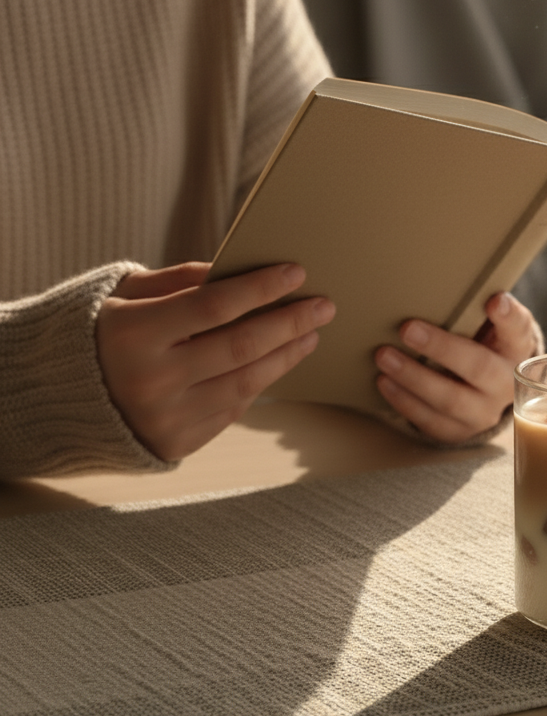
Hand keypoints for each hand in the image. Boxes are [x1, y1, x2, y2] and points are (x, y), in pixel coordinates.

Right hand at [96, 262, 334, 460]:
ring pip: (246, 383)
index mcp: (132, 334)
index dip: (261, 288)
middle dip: (290, 322)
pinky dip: (259, 383)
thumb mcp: (123, 296)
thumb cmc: (98, 334)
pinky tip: (279, 361)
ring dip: (287, 356)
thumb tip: (238, 270)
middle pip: (240, 347)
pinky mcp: (176, 444)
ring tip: (311, 333)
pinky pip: (232, 410)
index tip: (297, 272)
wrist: (53, 401)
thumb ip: (180, 281)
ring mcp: (165, 417)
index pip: (214, 306)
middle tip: (324, 305)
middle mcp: (150, 380)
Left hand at [373, 292, 539, 443]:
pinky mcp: (461, 431)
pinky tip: (385, 382)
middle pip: (479, 368)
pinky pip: (432, 422)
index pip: (518, 329)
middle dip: (441, 348)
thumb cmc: (480, 346)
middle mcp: (505, 383)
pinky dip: (405, 402)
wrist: (485, 392)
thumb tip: (446, 283)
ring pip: (451, 399)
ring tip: (384, 356)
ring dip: (413, 377)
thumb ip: (476, 307)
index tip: (494, 301)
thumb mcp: (487, 326)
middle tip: (407, 328)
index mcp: (515, 348)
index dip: (508, 316)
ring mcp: (484, 412)